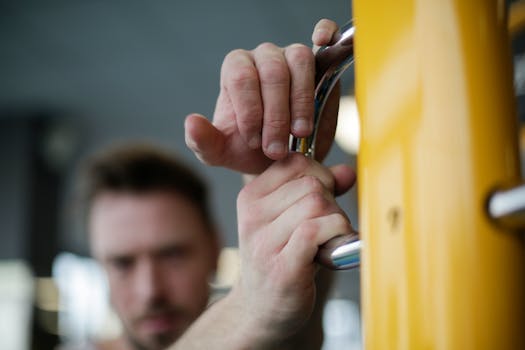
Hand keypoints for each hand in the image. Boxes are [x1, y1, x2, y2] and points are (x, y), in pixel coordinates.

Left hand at [185, 19, 339, 173]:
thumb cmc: (249, 150)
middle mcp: (262, 57)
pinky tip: (322, 40)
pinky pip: (324, 34)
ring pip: (299, 61)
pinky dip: (325, 32)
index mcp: (235, 71)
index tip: (255, 143)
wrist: (281, 159)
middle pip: (272, 72)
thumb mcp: (221, 153)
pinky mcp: (319, 62)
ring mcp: (291, 56)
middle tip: (276, 150)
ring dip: (301, 100)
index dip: (250, 111)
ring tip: (300, 133)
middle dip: (275, 116)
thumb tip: (192, 121)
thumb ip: (202, 141)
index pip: (241, 78)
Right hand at [231, 153, 354, 343]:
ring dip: (336, 222)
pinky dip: (335, 236)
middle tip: (326, 227)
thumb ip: (319, 191)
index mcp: (252, 196)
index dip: (320, 176)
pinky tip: (330, 252)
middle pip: (312, 184)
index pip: (295, 162)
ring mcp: (264, 242)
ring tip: (328, 242)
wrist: (261, 309)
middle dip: (331, 202)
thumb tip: (347, 172)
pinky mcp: (282, 266)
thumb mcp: (293, 218)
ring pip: (317, 205)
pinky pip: (317, 230)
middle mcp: (253, 216)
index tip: (322, 199)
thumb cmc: (282, 258)